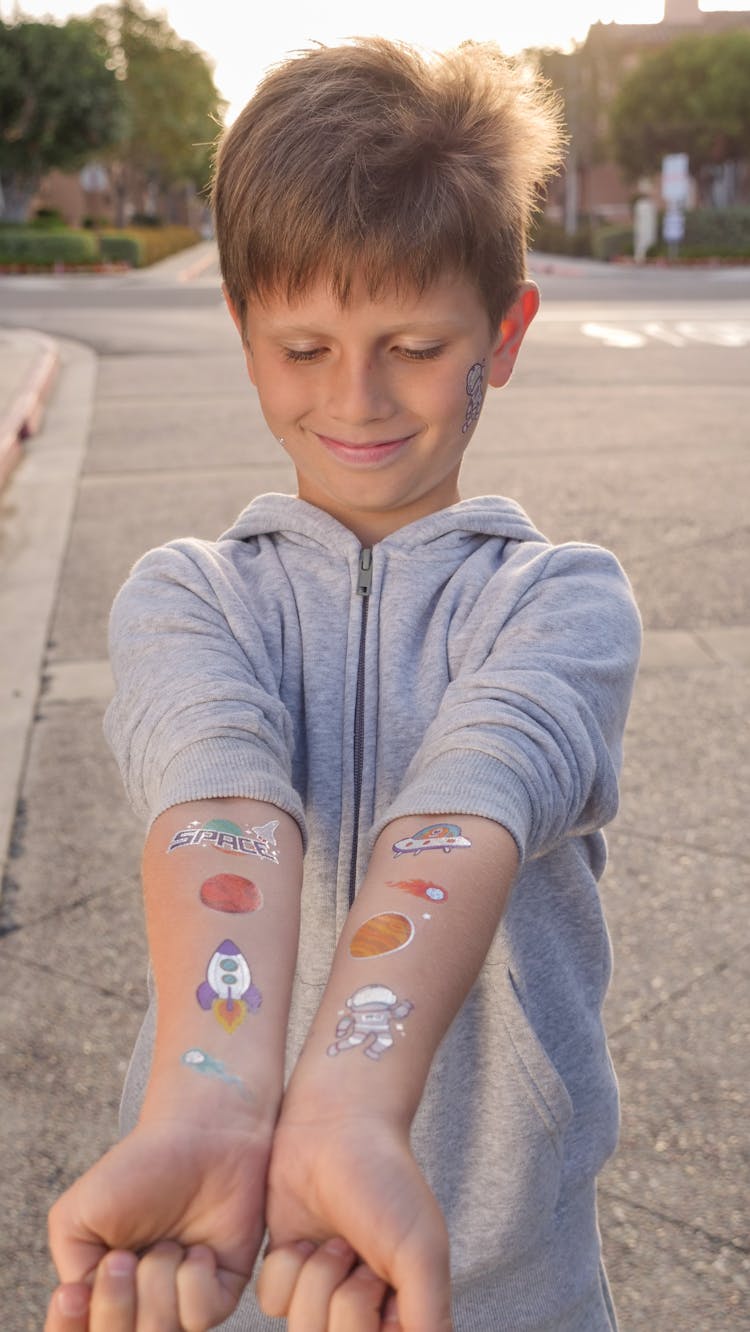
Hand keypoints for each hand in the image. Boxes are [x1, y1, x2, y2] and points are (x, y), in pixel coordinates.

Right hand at [45, 1117, 270, 1331]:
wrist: (200, 1134)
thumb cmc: (138, 1167)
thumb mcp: (79, 1215)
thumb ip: (73, 1270)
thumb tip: (85, 1310)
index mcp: (100, 1291)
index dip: (72, 1326)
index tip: (77, 1290)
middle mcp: (140, 1304)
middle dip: (117, 1302)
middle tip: (123, 1258)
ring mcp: (180, 1302)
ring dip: (156, 1283)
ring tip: (166, 1244)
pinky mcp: (221, 1292)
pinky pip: (201, 1316)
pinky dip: (194, 1279)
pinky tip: (199, 1249)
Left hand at [257, 1109, 451, 1331]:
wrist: (337, 1126)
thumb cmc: (387, 1180)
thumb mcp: (421, 1250)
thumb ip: (427, 1316)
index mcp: (401, 1305)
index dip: (374, 1325)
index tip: (381, 1282)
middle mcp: (362, 1303)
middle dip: (346, 1301)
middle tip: (356, 1253)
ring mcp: (322, 1288)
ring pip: (305, 1328)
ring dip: (317, 1280)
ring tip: (334, 1240)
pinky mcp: (285, 1268)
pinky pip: (272, 1303)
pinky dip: (286, 1269)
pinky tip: (304, 1237)